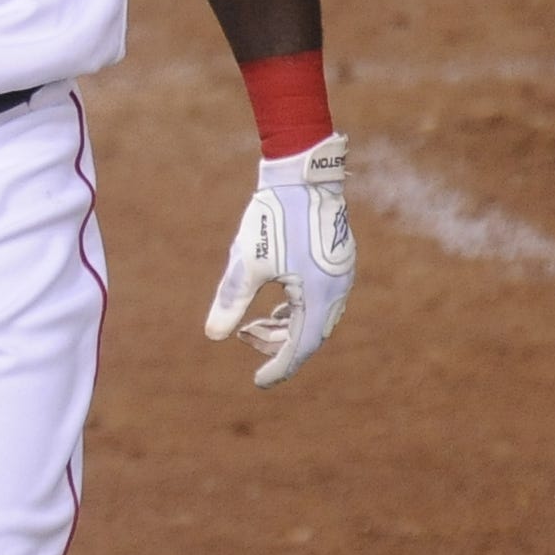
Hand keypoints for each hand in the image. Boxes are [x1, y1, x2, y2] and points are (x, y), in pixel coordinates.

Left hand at [204, 133, 352, 388]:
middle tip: (244, 338)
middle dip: (277, 344)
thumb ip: (231, 301)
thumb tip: (213, 336)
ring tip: (252, 324)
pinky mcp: (336, 261)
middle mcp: (337, 290)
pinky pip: (319, 299)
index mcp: (319, 296)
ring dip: (284, 326)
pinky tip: (275, 306)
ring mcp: (340, 274)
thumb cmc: (274, 215)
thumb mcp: (246, 261)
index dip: (279, 367)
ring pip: (314, 317)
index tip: (259, 381)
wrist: (303, 173)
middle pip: (309, 334)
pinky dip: (296, 309)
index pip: (300, 347)